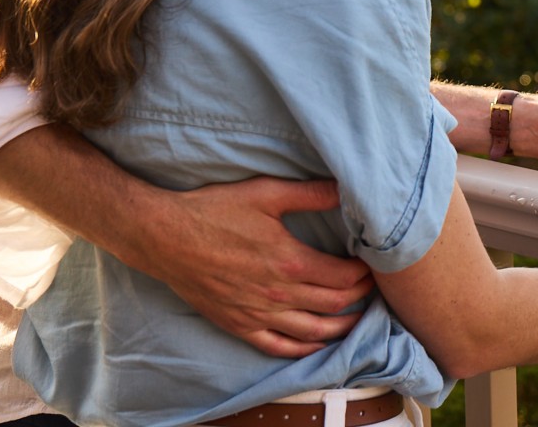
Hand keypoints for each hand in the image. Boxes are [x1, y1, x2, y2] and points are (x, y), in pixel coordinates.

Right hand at [130, 175, 373, 357]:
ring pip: (313, 333)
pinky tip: (316, 344)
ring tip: (356, 318)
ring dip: (341, 329)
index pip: (343, 278)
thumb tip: (347, 187)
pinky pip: (279, 347)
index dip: (364, 274)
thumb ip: (310, 193)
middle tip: (370, 288)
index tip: (371, 265)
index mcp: (289, 261)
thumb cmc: (215, 211)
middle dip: (359, 298)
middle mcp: (278, 295)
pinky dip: (303, 349)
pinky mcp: (239, 326)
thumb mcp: (266, 193)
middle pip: (334, 306)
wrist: (166, 237)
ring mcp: (258, 315)